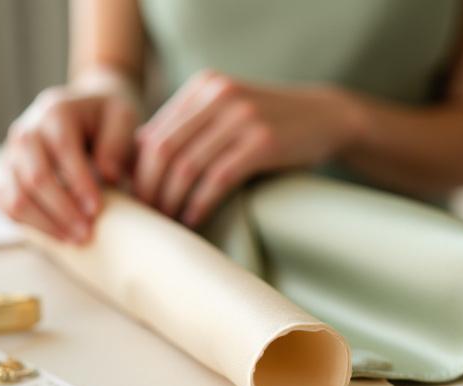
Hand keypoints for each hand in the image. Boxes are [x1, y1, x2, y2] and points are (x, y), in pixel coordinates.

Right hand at [0, 82, 139, 241]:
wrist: (86, 116)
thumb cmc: (108, 122)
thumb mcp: (123, 119)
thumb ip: (116, 143)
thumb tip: (106, 175)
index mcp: (55, 112)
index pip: (62, 148)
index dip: (79, 182)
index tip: (97, 209)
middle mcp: (26, 132)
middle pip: (35, 177)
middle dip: (63, 210)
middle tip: (88, 233)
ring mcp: (11, 155)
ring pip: (16, 196)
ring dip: (46, 223)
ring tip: (76, 239)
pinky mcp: (6, 176)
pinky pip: (6, 205)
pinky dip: (29, 224)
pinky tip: (59, 236)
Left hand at [132, 70, 361, 226]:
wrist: (326, 117)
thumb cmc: (269, 124)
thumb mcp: (226, 112)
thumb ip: (189, 127)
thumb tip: (139, 157)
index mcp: (203, 87)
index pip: (154, 132)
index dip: (138, 171)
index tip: (136, 199)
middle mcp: (218, 96)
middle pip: (164, 150)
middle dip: (149, 188)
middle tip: (147, 216)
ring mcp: (241, 117)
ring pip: (187, 166)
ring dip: (171, 200)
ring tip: (167, 222)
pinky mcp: (263, 143)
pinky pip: (217, 179)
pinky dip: (199, 204)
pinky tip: (193, 219)